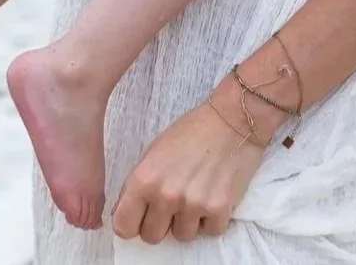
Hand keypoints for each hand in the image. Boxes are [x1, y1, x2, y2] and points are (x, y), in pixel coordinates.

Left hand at [111, 97, 267, 244]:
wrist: (233, 118)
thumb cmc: (191, 130)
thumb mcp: (154, 151)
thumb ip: (138, 184)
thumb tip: (125, 213)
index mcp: (143, 179)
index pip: (123, 226)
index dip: (131, 222)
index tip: (141, 215)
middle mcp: (166, 195)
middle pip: (151, 237)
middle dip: (161, 222)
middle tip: (173, 201)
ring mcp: (193, 205)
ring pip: (182, 236)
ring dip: (188, 220)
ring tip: (197, 193)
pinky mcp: (219, 209)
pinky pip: (210, 231)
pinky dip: (213, 218)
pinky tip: (214, 193)